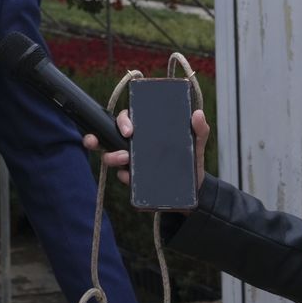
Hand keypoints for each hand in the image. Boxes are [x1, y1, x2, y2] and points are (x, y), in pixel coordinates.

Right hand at [84, 108, 209, 205]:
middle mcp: (135, 144)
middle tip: (122, 148)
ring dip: (112, 157)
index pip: (127, 118)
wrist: (195, 188)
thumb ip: (199, 129)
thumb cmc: (191, 160)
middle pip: (111, 136)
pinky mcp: (135, 178)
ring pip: (111, 156)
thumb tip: (198, 114)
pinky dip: (124, 177)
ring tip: (125, 160)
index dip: (123, 120)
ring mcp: (133, 161)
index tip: (129, 130)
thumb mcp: (196, 144)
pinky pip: (123, 176)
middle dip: (102, 139)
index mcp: (147, 130)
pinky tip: (129, 178)